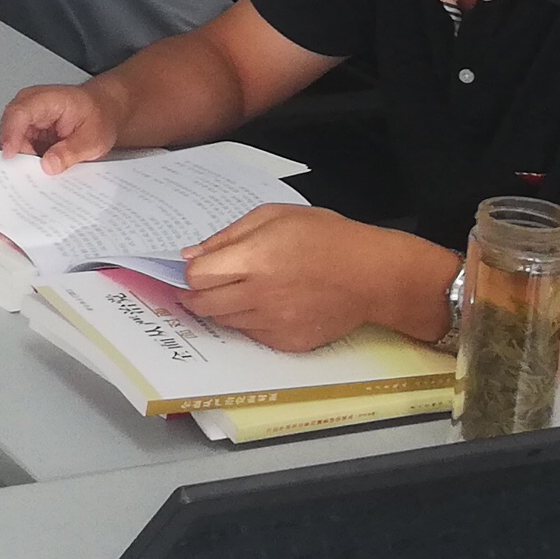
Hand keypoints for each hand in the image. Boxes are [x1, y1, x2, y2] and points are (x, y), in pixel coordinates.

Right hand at [0, 83, 118, 171]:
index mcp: (47, 99)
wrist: (103, 111)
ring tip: (43, 168)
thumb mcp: (93, 139)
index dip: (11, 135)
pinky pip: (20, 146)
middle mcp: (31, 104)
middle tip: (31, 173)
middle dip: (17, 153)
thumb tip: (48, 165)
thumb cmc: (98, 116)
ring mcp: (27, 116)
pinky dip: (28, 158)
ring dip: (24, 158)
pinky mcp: (27, 129)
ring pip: (13, 141)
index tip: (11, 155)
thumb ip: (70, 152)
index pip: (19, 113)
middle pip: (10, 128)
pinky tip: (42, 165)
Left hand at [177, 205, 425, 352]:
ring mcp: (273, 322)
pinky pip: (251, 334)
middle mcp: (259, 295)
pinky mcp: (287, 342)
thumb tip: (191, 256)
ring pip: (225, 321)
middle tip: (197, 287)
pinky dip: (249, 321)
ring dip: (222, 307)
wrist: (371, 275)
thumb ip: (228, 237)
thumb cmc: (327, 238)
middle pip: (203, 304)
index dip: (188, 273)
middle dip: (193, 295)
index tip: (191, 270)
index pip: (196, 277)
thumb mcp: (274, 216)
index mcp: (253, 260)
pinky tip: (265, 304)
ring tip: (239, 290)